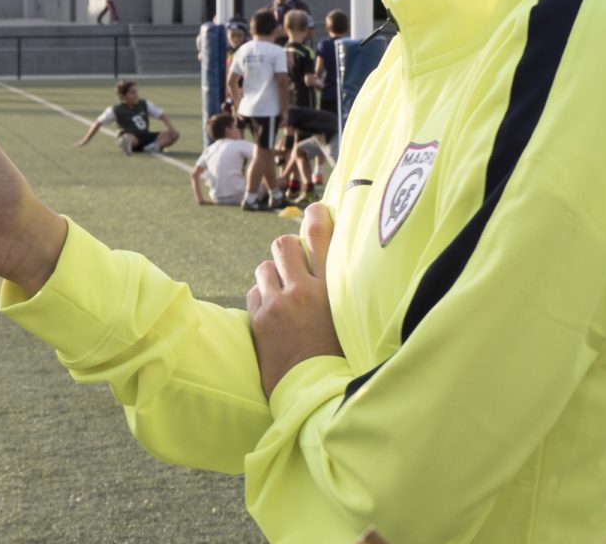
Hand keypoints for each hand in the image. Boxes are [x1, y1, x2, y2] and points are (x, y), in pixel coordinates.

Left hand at [246, 202, 344, 397]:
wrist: (318, 395)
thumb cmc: (343, 361)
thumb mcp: (352, 321)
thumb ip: (343, 295)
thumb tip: (335, 275)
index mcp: (332, 291)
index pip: (322, 238)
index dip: (317, 217)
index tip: (317, 209)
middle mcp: (303, 292)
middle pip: (283, 244)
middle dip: (286, 249)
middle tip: (294, 263)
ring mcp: (277, 305)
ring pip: (264, 267)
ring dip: (272, 275)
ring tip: (284, 294)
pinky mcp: (259, 320)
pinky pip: (254, 292)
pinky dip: (262, 297)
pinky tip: (273, 313)